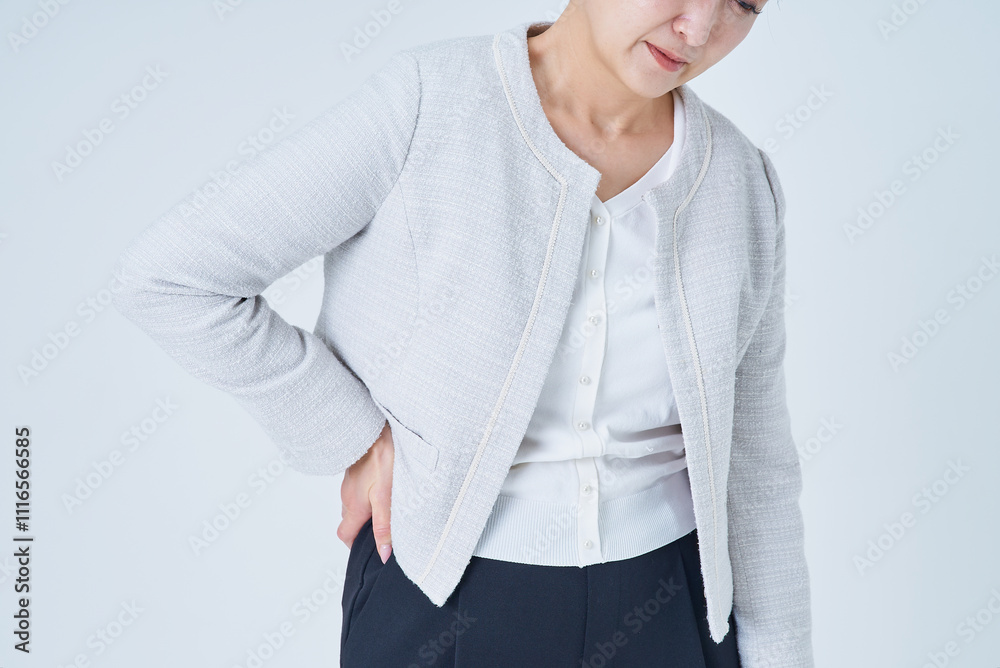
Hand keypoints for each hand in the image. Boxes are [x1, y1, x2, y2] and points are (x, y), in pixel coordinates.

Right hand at [337, 420, 394, 563]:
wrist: (374, 430)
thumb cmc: (381, 460)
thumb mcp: (386, 498)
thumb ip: (384, 526)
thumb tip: (383, 553)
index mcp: (354, 507)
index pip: (344, 535)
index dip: (354, 545)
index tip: (368, 547)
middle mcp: (347, 496)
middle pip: (349, 519)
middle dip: (362, 527)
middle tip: (382, 528)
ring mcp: (349, 482)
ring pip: (353, 503)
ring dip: (365, 509)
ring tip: (386, 507)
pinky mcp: (354, 470)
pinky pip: (356, 488)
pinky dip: (366, 493)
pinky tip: (382, 486)